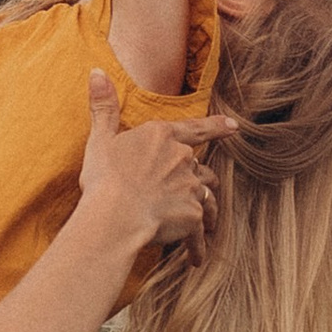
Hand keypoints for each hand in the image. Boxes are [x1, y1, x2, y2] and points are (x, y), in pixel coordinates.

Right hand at [74, 72, 229, 251]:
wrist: (114, 215)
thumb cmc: (104, 178)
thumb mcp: (100, 140)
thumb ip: (103, 107)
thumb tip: (97, 72)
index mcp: (161, 136)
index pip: (196, 129)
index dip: (217, 128)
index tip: (235, 128)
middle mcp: (182, 158)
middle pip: (200, 168)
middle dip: (199, 180)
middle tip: (197, 192)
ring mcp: (190, 186)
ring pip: (206, 196)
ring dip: (206, 209)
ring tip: (204, 226)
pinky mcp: (192, 215)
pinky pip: (198, 233)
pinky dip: (197, 246)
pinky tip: (195, 259)